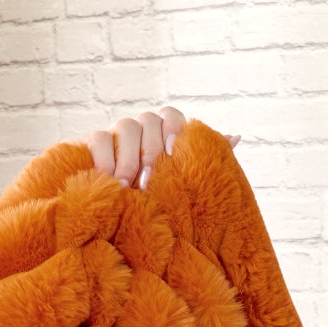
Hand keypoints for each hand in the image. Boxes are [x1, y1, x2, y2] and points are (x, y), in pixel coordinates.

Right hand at [78, 107, 239, 189]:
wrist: (114, 211)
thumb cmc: (159, 198)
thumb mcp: (185, 182)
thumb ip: (206, 158)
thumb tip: (236, 136)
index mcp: (164, 134)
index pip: (172, 115)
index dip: (174, 129)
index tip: (173, 152)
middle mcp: (142, 130)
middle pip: (149, 120)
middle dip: (150, 151)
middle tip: (148, 182)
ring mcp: (116, 135)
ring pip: (125, 125)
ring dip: (129, 158)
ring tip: (128, 186)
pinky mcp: (91, 143)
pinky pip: (99, 138)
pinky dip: (105, 159)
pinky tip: (110, 181)